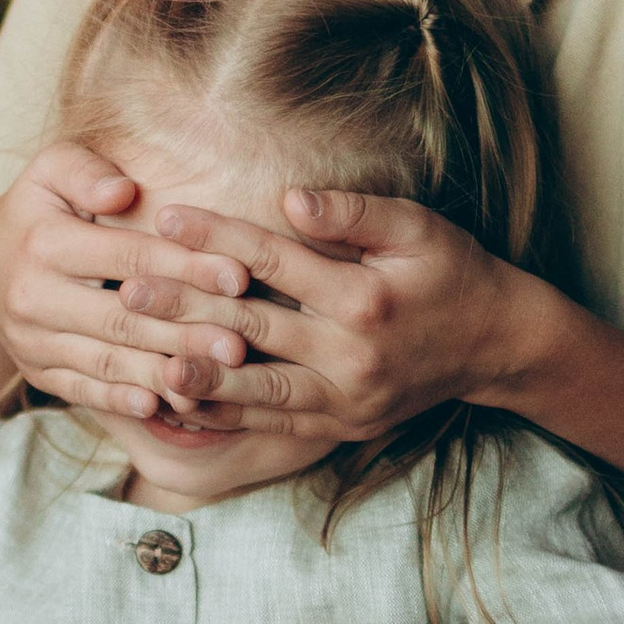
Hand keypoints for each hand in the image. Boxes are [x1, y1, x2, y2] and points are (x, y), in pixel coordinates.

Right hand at [0, 145, 268, 424]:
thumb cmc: (37, 209)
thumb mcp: (50, 171)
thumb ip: (86, 169)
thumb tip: (124, 189)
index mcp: (44, 242)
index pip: (127, 257)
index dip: (185, 266)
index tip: (238, 275)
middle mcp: (33, 296)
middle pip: (122, 318)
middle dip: (185, 332)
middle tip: (241, 342)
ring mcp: (32, 340)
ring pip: (107, 361)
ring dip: (165, 373)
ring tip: (218, 378)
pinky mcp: (37, 371)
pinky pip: (83, 391)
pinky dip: (123, 401)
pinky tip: (163, 405)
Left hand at [115, 187, 545, 440]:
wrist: (496, 344)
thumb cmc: (452, 272)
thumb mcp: (419, 228)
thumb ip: (354, 214)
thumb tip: (290, 196)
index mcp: (365, 298)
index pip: (273, 261)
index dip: (216, 236)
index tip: (165, 216)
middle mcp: (351, 356)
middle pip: (250, 328)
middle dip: (185, 306)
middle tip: (127, 288)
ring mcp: (345, 400)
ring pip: (253, 390)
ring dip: (194, 374)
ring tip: (139, 358)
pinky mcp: (340, 427)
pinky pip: (270, 425)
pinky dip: (222, 416)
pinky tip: (177, 402)